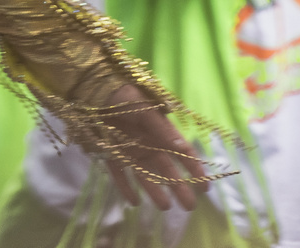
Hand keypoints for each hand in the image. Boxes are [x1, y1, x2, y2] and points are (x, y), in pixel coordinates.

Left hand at [102, 84, 208, 210]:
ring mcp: (130, 150)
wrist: (94, 91)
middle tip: (189, 207)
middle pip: (166, 168)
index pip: (182, 152)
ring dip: (155, 191)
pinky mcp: (111, 154)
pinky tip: (134, 202)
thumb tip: (184, 148)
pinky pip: (120, 175)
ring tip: (165, 208)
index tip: (205, 187)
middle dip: (179, 187)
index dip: (194, 169)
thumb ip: (163, 131)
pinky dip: (126, 188)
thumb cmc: (124, 96)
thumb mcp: (146, 111)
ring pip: (146, 175)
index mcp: (160, 131)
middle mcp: (147, 143)